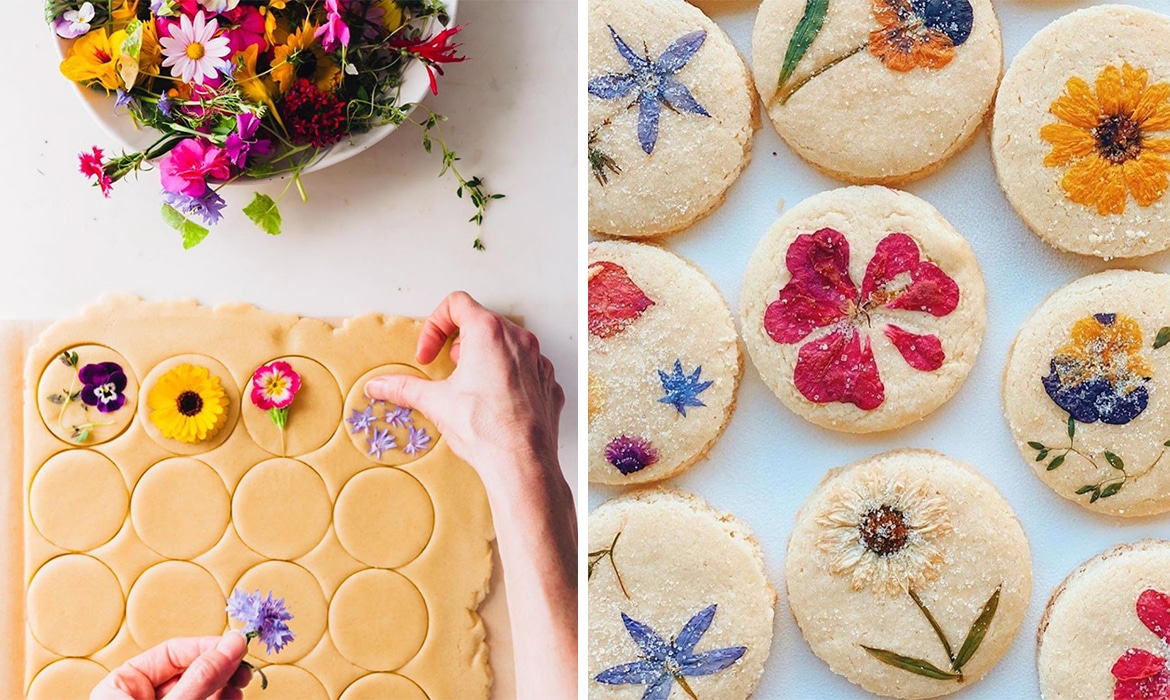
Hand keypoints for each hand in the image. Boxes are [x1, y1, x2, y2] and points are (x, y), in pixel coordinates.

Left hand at [92, 633, 252, 699]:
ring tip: (237, 691)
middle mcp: (139, 698)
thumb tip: (233, 643)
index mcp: (121, 686)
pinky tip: (230, 699)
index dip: (208, 647)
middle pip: (191, 670)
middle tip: (243, 671)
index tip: (237, 647)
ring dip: (225, 687)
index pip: (173, 651)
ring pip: (201, 690)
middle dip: (221, 670)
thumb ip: (200, 677)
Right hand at [365, 291, 565, 491]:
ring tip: (472, 385)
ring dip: (486, 357)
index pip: (457, 303)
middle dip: (460, 341)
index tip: (430, 352)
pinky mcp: (548, 382)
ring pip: (508, 344)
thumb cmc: (486, 429)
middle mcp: (518, 340)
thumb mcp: (435, 403)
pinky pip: (526, 368)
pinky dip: (509, 377)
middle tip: (450, 367)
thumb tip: (379, 385)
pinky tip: (496, 402)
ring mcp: (538, 361)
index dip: (435, 325)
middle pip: (484, 321)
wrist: (521, 462)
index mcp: (488, 333)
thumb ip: (403, 388)